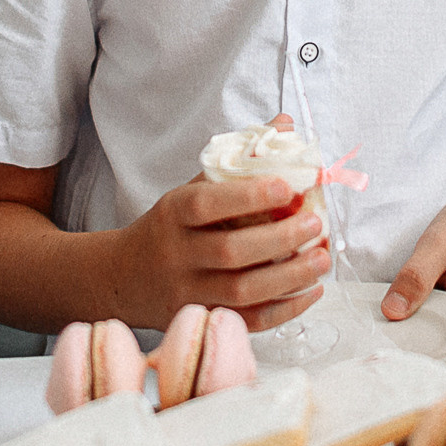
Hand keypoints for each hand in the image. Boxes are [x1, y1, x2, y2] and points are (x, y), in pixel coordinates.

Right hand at [118, 172, 332, 331]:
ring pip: (241, 292)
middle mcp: (178, 253)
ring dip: (289, 278)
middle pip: (230, 251)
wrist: (123, 277)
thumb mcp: (191, 188)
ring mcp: (188, 292)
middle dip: (280, 239)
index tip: (287, 187)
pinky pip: (248, 321)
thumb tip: (286, 124)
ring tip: (322, 259)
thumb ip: (239, 160)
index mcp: (173, 213)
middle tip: (315, 224)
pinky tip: (311, 291)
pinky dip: (285, 310)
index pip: (207, 203)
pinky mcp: (204, 318)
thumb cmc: (170, 227)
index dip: (248, 196)